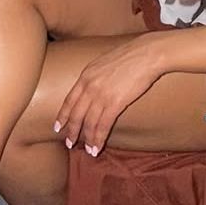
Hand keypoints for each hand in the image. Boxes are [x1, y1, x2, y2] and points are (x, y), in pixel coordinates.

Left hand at [54, 36, 162, 154]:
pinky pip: (103, 126)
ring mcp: (101, 95)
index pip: (69, 100)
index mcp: (86, 75)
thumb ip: (96, 75)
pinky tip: (98, 147)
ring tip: (87, 150)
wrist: (147, 54)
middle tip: (69, 143)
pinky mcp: (115, 103)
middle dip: (71, 131)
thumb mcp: (105, 62)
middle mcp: (89, 86)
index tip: (58, 126)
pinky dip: (99, 139)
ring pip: (88, 123)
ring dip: (87, 139)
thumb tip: (95, 85)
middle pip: (76, 114)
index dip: (63, 115)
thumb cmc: (131, 55)